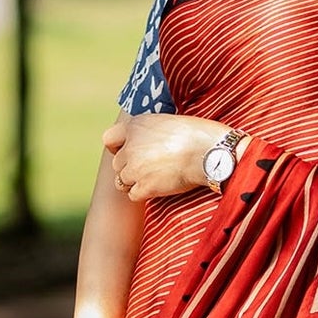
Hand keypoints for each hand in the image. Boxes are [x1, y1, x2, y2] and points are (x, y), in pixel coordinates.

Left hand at [103, 112, 234, 199]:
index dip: (116, 148)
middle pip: (117, 164)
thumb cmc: (197, 135)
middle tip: (149, 169)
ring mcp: (135, 168)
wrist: (208, 152)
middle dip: (129, 168)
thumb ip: (150, 131)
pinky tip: (158, 188)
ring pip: (122, 181)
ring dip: (135, 182)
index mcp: (135, 126)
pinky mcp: (144, 186)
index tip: (127, 152)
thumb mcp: (166, 122)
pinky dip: (143, 194)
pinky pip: (133, 195)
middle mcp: (130, 146)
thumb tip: (148, 142)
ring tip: (154, 179)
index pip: (109, 139)